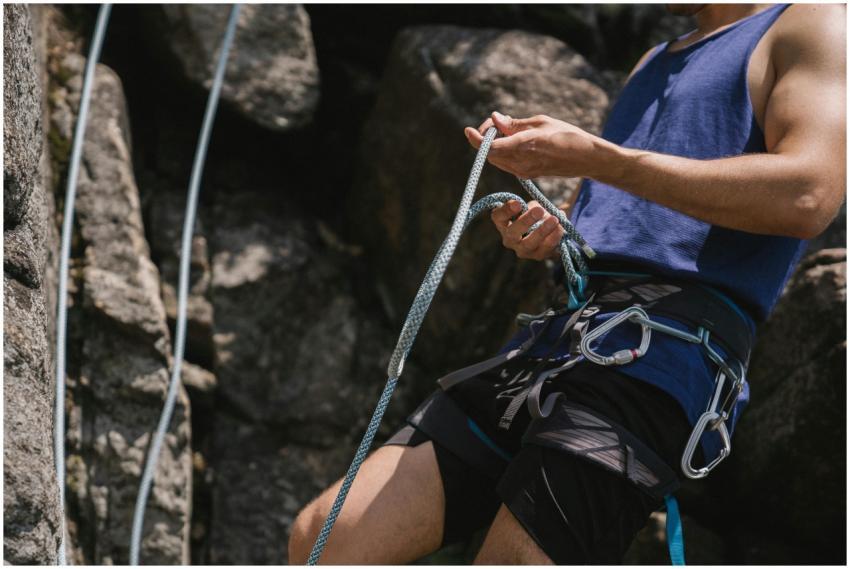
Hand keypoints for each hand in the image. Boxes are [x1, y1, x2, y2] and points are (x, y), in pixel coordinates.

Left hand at [464, 112, 599, 178]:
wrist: (587, 158)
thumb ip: (515, 123)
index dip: (477, 139)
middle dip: (486, 138)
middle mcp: (522, 162)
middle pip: (490, 154)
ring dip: (493, 145)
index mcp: (525, 145)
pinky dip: (503, 152)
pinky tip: (512, 140)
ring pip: (497, 160)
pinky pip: (507, 163)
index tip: (468, 130)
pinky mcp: (528, 175)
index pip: (491, 147)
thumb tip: (495, 118)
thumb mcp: (541, 122)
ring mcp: (524, 171)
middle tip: (494, 123)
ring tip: (505, 129)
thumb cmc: (568, 135)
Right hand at [490, 199, 564, 260]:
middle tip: (539, 210)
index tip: (517, 203)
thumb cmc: (537, 215)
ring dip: (542, 231)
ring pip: (529, 244)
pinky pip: (545, 249)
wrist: (550, 232)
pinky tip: (560, 228)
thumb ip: (534, 207)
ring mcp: (522, 250)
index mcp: (504, 224)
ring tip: (554, 219)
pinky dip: (554, 237)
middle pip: (512, 233)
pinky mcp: (538, 256)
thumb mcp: (533, 206)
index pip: (498, 217)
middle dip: (525, 221)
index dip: (506, 211)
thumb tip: (541, 210)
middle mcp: (509, 239)